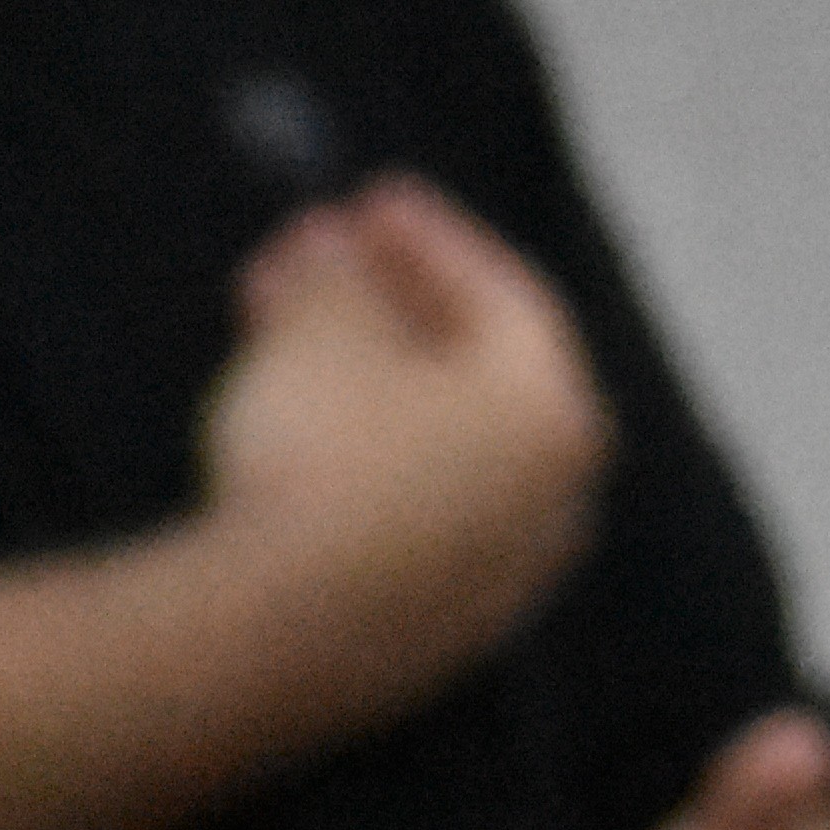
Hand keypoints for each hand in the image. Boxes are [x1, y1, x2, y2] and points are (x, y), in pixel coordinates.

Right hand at [193, 174, 611, 734]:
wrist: (280, 632)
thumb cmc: (317, 459)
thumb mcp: (317, 330)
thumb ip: (334, 272)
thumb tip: (329, 250)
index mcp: (555, 411)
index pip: (505, 296)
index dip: (431, 237)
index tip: (371, 197)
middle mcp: (555, 495)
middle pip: (472, 369)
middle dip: (385, 301)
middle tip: (311, 255)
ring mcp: (506, 571)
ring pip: (436, 440)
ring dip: (363, 371)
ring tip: (274, 322)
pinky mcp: (446, 627)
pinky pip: (415, 509)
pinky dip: (366, 452)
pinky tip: (293, 423)